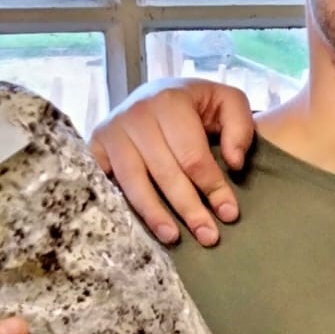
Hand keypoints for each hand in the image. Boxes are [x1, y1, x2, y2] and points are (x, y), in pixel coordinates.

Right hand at [90, 77, 255, 247]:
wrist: (154, 96)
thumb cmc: (195, 106)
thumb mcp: (227, 102)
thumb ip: (240, 128)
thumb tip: (234, 163)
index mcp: (170, 101)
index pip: (193, 155)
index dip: (213, 187)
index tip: (229, 214)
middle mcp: (136, 114)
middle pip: (164, 172)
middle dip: (189, 208)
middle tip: (208, 237)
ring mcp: (111, 131)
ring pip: (133, 181)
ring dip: (154, 213)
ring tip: (173, 237)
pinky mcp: (94, 147)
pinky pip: (106, 182)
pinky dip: (120, 205)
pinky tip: (135, 227)